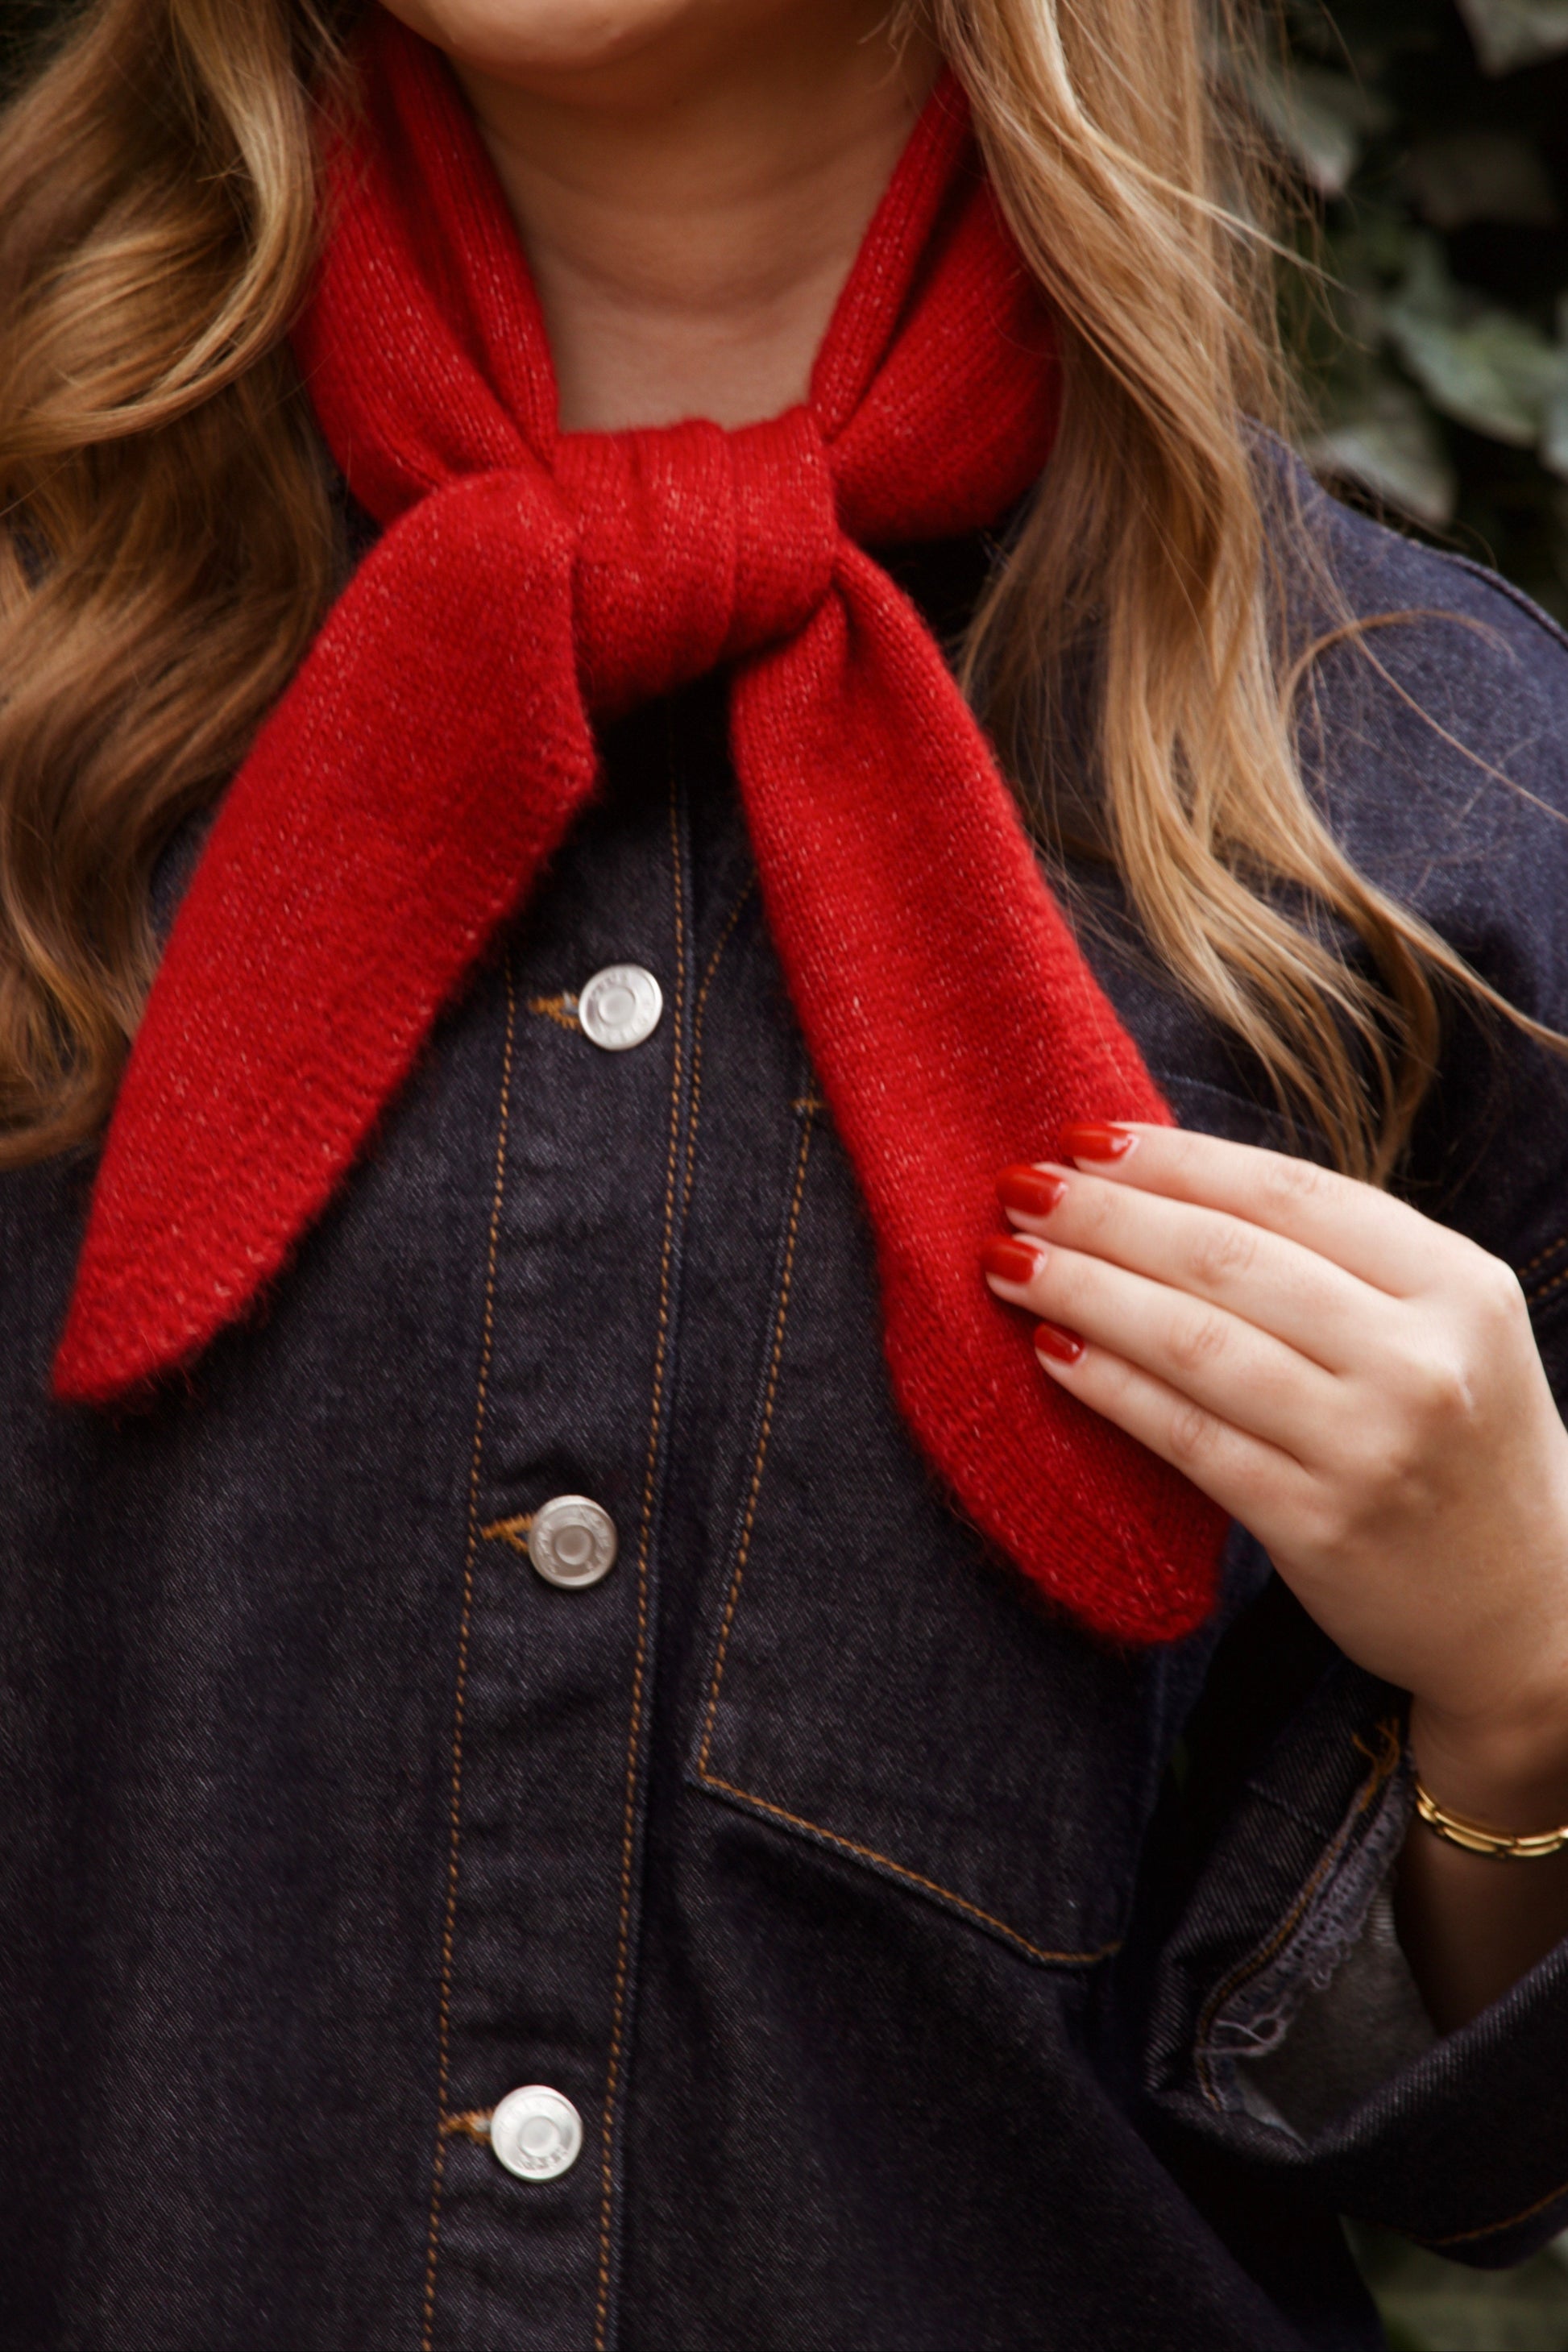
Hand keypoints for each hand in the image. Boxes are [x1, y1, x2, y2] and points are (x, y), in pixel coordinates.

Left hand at [982, 1123, 1567, 1810]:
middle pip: (1229, 1259)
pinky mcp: (1318, 1526)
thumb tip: (1162, 1181)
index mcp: (1459, 1286)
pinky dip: (1109, 1386)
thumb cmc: (1459, 1446)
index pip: (1292, 1193)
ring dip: (1085, 1289)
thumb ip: (1338, 1263)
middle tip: (1017, 1185)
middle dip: (1107, 1214)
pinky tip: (1050, 1349)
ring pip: (1195, 1342)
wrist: (1529, 1614)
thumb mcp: (1444, 1331)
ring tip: (1008, 1261)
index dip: (1175, 1159)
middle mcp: (1422, 1360)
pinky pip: (1187, 1436)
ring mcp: (1371, 1448)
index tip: (1083, 1136)